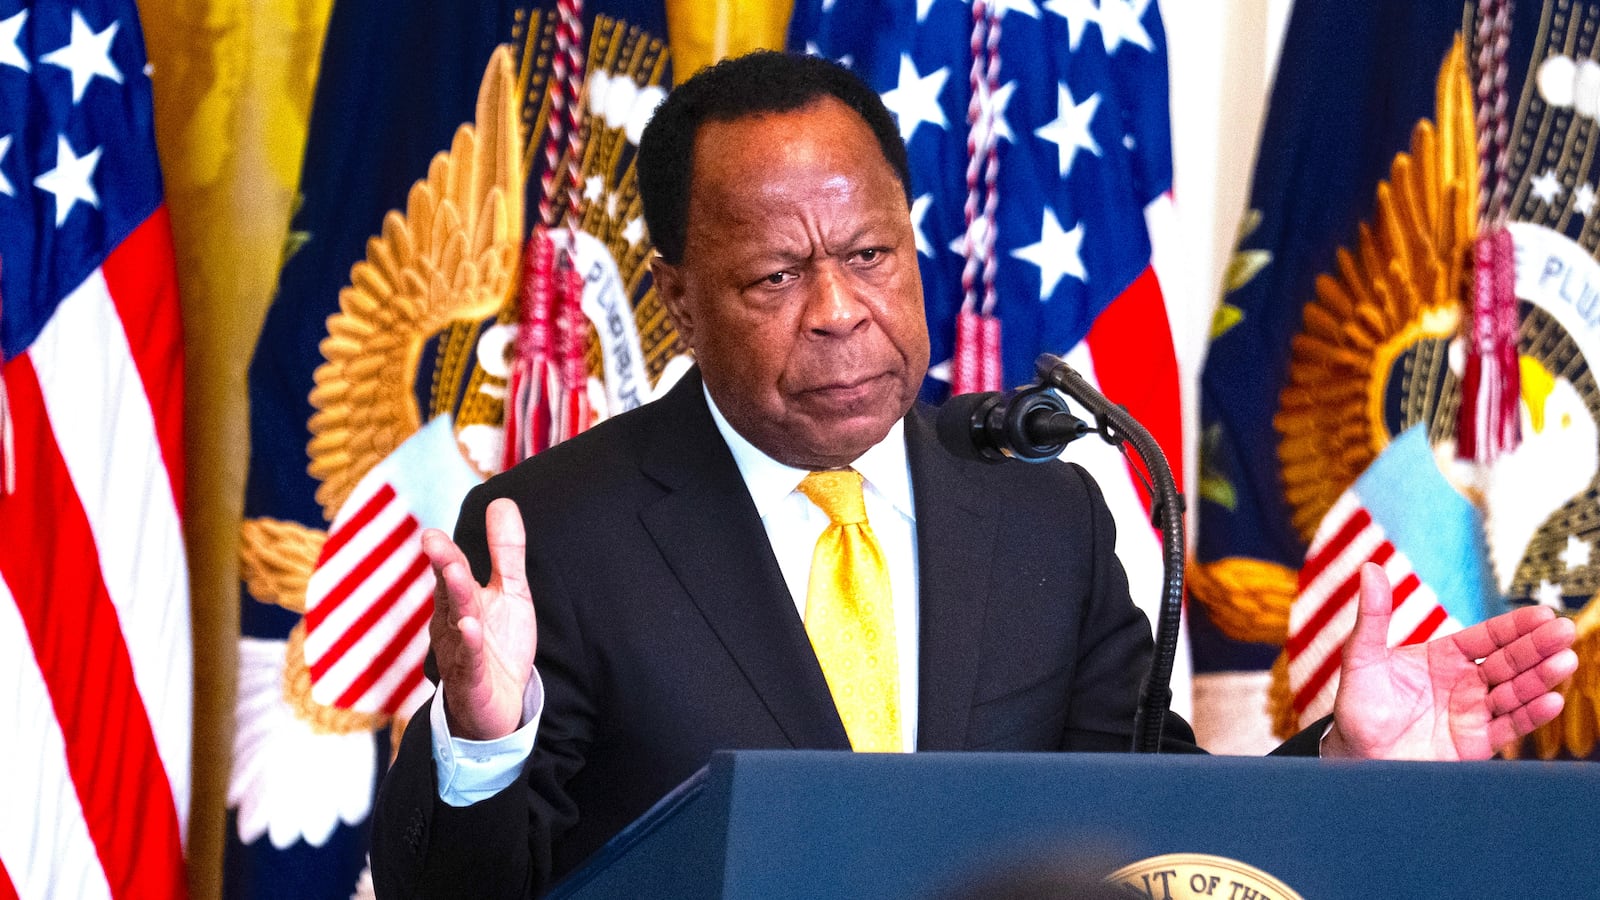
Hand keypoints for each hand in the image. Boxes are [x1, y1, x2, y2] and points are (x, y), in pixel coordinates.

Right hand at [424, 498, 537, 740]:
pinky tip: (471, 628)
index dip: (444, 553)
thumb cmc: (498, 644)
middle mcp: (452, 623)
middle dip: (444, 566)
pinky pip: (470, 661)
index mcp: (459, 600)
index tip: (432, 534)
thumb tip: (501, 499)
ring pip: (458, 623)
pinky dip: (470, 645)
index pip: (451, 570)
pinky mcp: (473, 681)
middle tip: (434, 541)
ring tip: (457, 573)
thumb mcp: (509, 593)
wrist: (497, 705)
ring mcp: (460, 653)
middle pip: (450, 591)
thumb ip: (506, 551)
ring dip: (457, 598)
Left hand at [1321, 562, 1578, 759]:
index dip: (1515, 626)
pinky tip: (1550, 700)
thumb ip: (1373, 616)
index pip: (1487, 637)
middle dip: (1538, 647)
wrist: (1354, 754)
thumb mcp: (1362, 657)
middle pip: (1508, 661)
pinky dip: (1530, 715)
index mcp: (1443, 657)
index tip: (1544, 614)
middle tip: (1566, 631)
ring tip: (1565, 662)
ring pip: (1514, 692)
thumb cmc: (1358, 705)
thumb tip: (1370, 568)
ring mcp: (1472, 712)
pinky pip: (1507, 727)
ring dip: (1540, 678)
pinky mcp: (1475, 743)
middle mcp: (1464, 682)